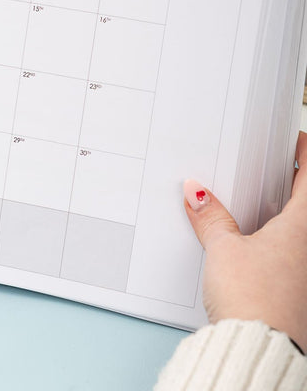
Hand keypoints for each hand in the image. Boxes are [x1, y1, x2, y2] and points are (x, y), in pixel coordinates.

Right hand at [184, 131, 306, 350]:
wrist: (262, 351)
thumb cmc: (255, 302)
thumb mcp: (224, 250)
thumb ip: (211, 219)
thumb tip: (198, 194)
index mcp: (302, 229)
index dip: (304, 155)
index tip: (297, 143)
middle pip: (305, 206)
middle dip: (290, 186)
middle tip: (270, 171)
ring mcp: (305, 272)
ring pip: (297, 233)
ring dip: (281, 216)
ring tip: (254, 206)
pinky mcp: (296, 292)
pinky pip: (290, 257)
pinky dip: (275, 244)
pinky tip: (250, 248)